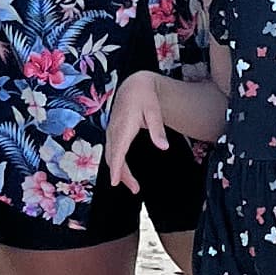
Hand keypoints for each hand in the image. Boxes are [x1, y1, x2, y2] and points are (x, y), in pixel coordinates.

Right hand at [104, 69, 171, 189]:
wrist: (134, 86)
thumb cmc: (144, 96)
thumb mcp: (155, 110)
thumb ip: (158, 129)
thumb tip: (163, 147)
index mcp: (124, 125)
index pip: (118, 150)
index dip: (115, 167)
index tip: (114, 182)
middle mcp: (114, 130)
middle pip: (113, 157)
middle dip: (121, 175)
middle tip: (135, 189)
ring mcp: (112, 132)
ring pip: (111, 156)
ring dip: (120, 172)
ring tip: (133, 186)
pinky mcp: (113, 133)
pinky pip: (112, 152)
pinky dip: (117, 164)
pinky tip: (124, 172)